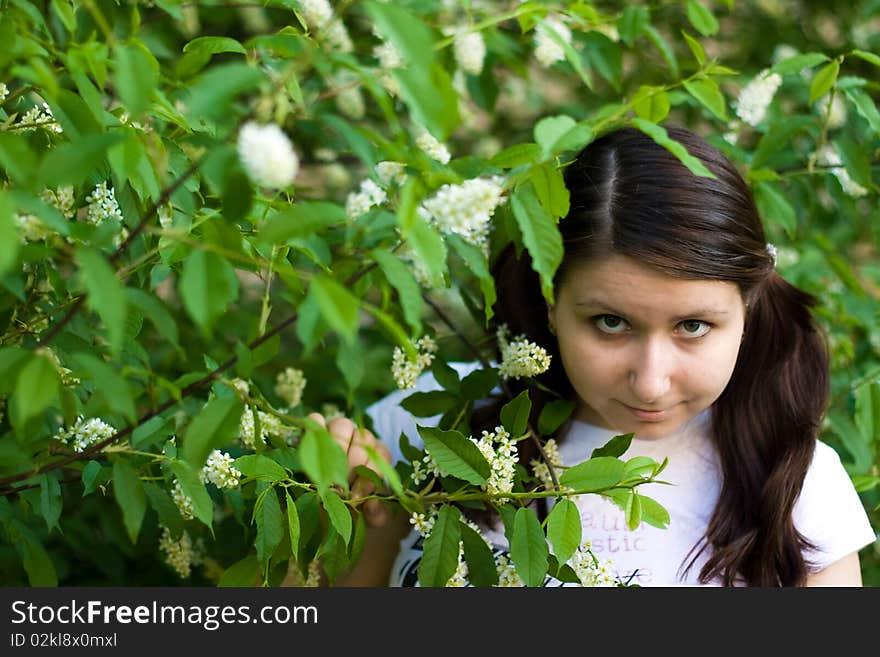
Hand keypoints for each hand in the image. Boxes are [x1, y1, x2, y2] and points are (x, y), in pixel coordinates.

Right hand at [306, 412, 391, 527]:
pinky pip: (315, 420)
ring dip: (335, 449)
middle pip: (363, 438)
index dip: (368, 478)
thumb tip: (371, 504)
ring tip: (326, 473)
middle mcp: (362, 440)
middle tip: (339, 487)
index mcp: (379, 456)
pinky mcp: (316, 431)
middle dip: (351, 465)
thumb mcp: (372, 517)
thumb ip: (377, 513)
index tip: (355, 497)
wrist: (334, 507)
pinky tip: (310, 449)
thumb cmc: (356, 508)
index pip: (381, 456)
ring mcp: (339, 432)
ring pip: (342, 425)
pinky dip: (313, 429)